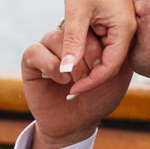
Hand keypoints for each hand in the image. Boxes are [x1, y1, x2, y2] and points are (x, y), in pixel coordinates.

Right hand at [22, 25, 132, 148]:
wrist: (76, 123)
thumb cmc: (99, 99)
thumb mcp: (117, 77)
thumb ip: (118, 55)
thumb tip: (114, 33)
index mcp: (88, 35)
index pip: (93, 25)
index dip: (101, 44)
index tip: (106, 67)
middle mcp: (67, 37)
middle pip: (74, 29)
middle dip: (88, 54)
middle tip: (91, 75)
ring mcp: (48, 47)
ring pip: (55, 37)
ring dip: (70, 62)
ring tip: (77, 80)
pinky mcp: (31, 59)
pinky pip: (35, 51)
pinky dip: (50, 65)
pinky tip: (62, 80)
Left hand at [49, 0, 136, 99]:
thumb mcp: (75, 13)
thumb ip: (73, 43)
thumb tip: (66, 71)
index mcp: (125, 28)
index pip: (111, 67)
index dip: (91, 83)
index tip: (71, 92)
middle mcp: (130, 27)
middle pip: (112, 63)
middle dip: (91, 77)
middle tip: (68, 90)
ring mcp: (124, 23)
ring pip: (107, 53)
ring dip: (89, 64)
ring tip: (69, 76)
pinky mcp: (116, 19)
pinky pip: (105, 42)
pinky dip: (90, 50)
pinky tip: (73, 55)